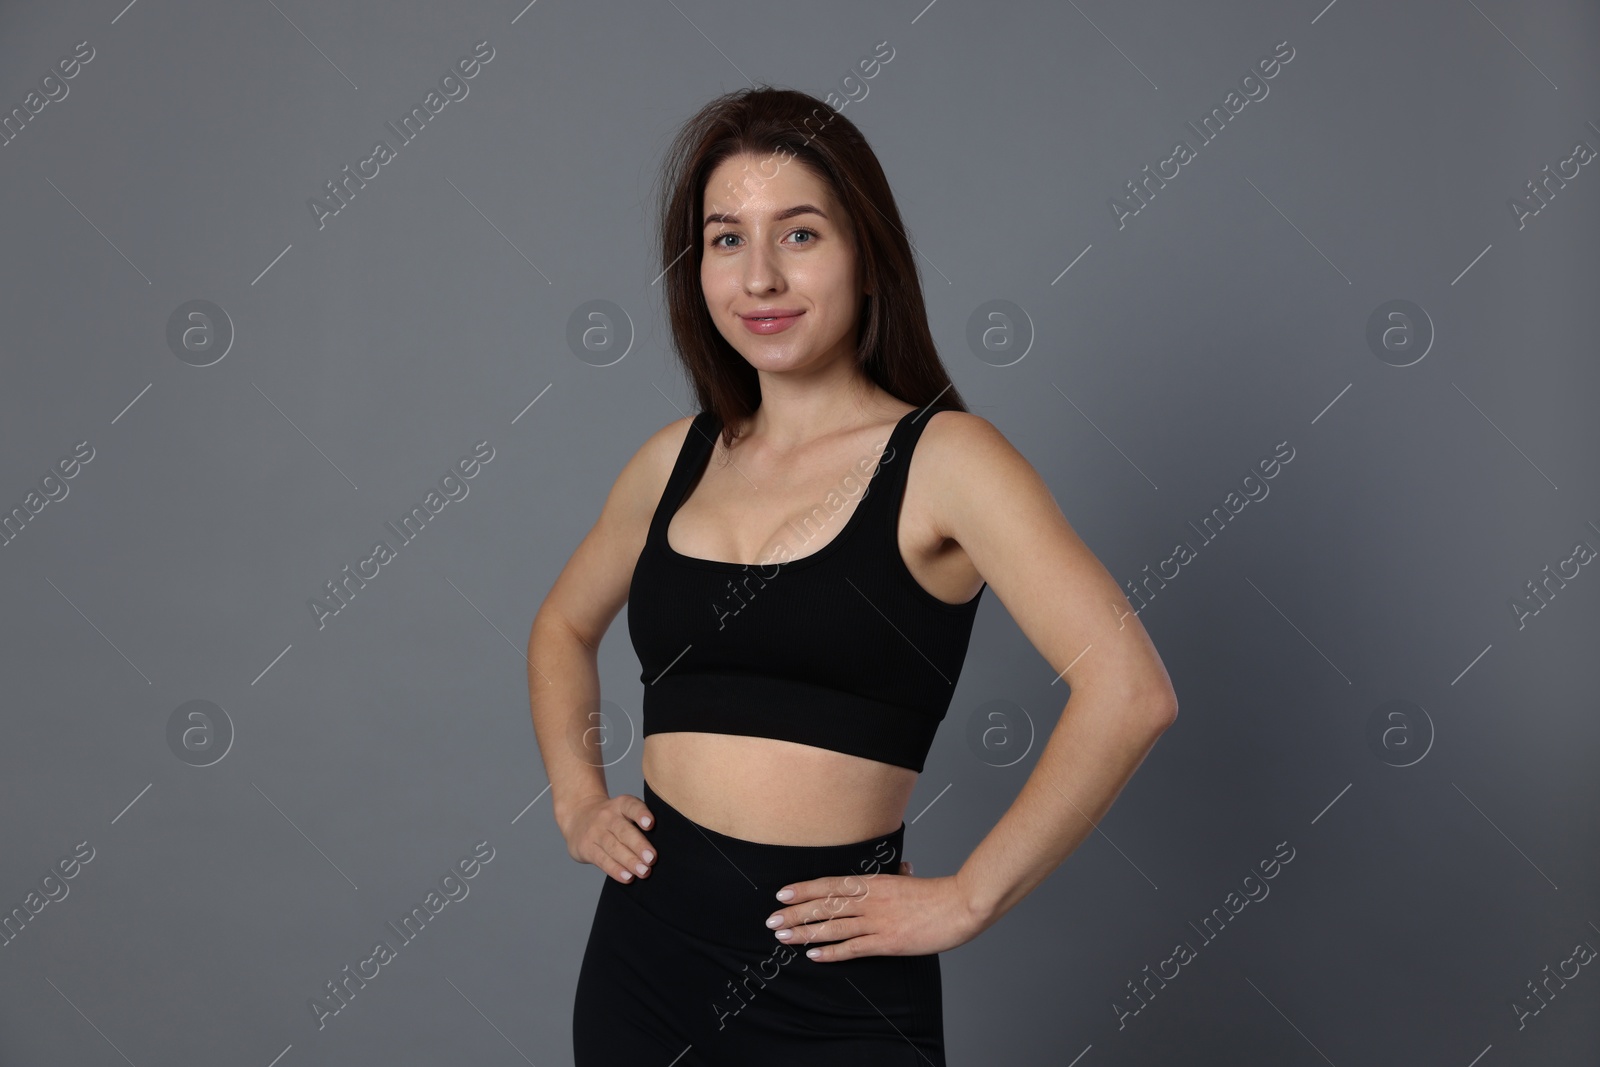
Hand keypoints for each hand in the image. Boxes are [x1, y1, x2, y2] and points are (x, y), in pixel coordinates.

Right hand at [560, 793, 655, 884]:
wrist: (578, 816)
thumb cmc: (613, 818)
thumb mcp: (623, 811)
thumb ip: (640, 822)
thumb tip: (666, 845)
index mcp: (621, 805)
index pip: (631, 806)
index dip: (641, 814)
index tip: (650, 824)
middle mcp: (607, 816)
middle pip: (623, 831)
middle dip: (639, 845)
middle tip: (652, 859)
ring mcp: (595, 832)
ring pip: (613, 847)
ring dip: (630, 861)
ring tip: (644, 871)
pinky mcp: (586, 847)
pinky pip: (602, 860)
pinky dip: (616, 870)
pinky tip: (628, 878)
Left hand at [763, 862, 984, 961]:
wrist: (957, 907)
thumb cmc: (935, 894)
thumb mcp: (909, 879)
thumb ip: (897, 876)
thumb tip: (900, 867)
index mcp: (873, 882)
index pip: (829, 884)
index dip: (803, 890)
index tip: (782, 894)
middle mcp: (870, 900)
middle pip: (824, 906)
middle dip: (795, 914)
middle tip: (772, 920)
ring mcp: (877, 922)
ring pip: (833, 927)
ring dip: (806, 933)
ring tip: (784, 937)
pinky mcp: (886, 943)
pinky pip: (853, 948)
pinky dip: (831, 952)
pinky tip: (814, 955)